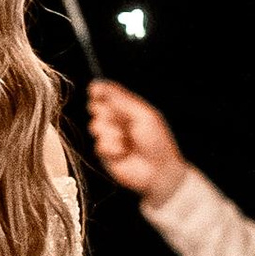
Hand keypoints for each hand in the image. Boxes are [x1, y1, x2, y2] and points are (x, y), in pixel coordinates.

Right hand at [85, 79, 186, 205]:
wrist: (159, 171)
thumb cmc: (157, 141)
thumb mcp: (142, 115)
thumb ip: (120, 100)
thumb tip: (98, 84)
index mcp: (127, 108)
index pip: (106, 93)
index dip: (99, 91)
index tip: (96, 91)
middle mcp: (116, 120)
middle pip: (96, 107)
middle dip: (106, 113)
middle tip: (121, 121)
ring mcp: (109, 136)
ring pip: (95, 125)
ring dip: (111, 132)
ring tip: (126, 141)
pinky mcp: (105, 153)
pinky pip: (99, 144)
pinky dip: (112, 148)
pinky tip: (123, 153)